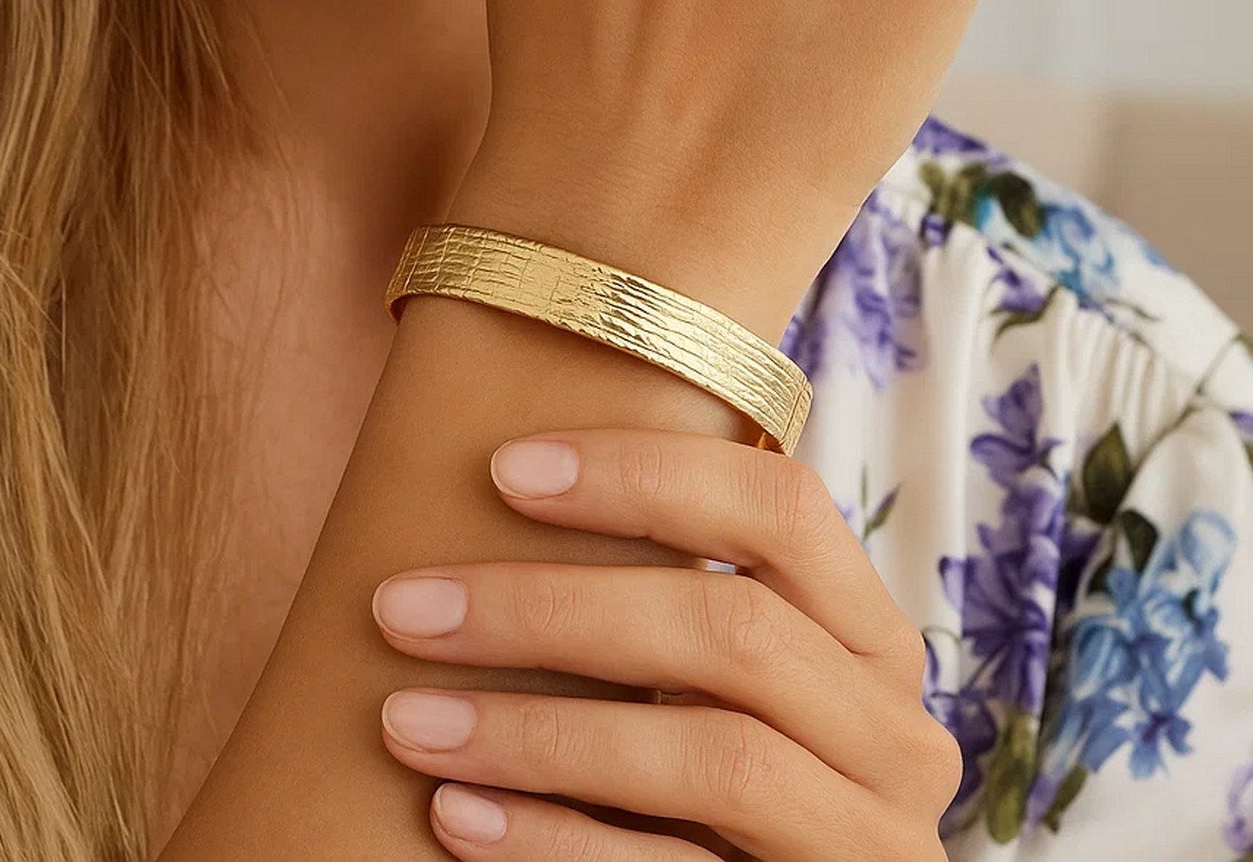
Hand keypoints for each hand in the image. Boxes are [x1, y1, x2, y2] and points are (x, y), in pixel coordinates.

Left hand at [370, 429, 960, 858]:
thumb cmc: (714, 766)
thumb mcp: (720, 676)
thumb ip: (664, 601)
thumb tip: (488, 489)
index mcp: (867, 630)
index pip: (781, 506)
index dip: (645, 474)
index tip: (502, 468)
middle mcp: (890, 728)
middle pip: (732, 629)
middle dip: (553, 609)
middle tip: (404, 607)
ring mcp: (865, 838)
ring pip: (713, 755)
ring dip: (538, 733)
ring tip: (407, 719)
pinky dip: (556, 842)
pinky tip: (455, 813)